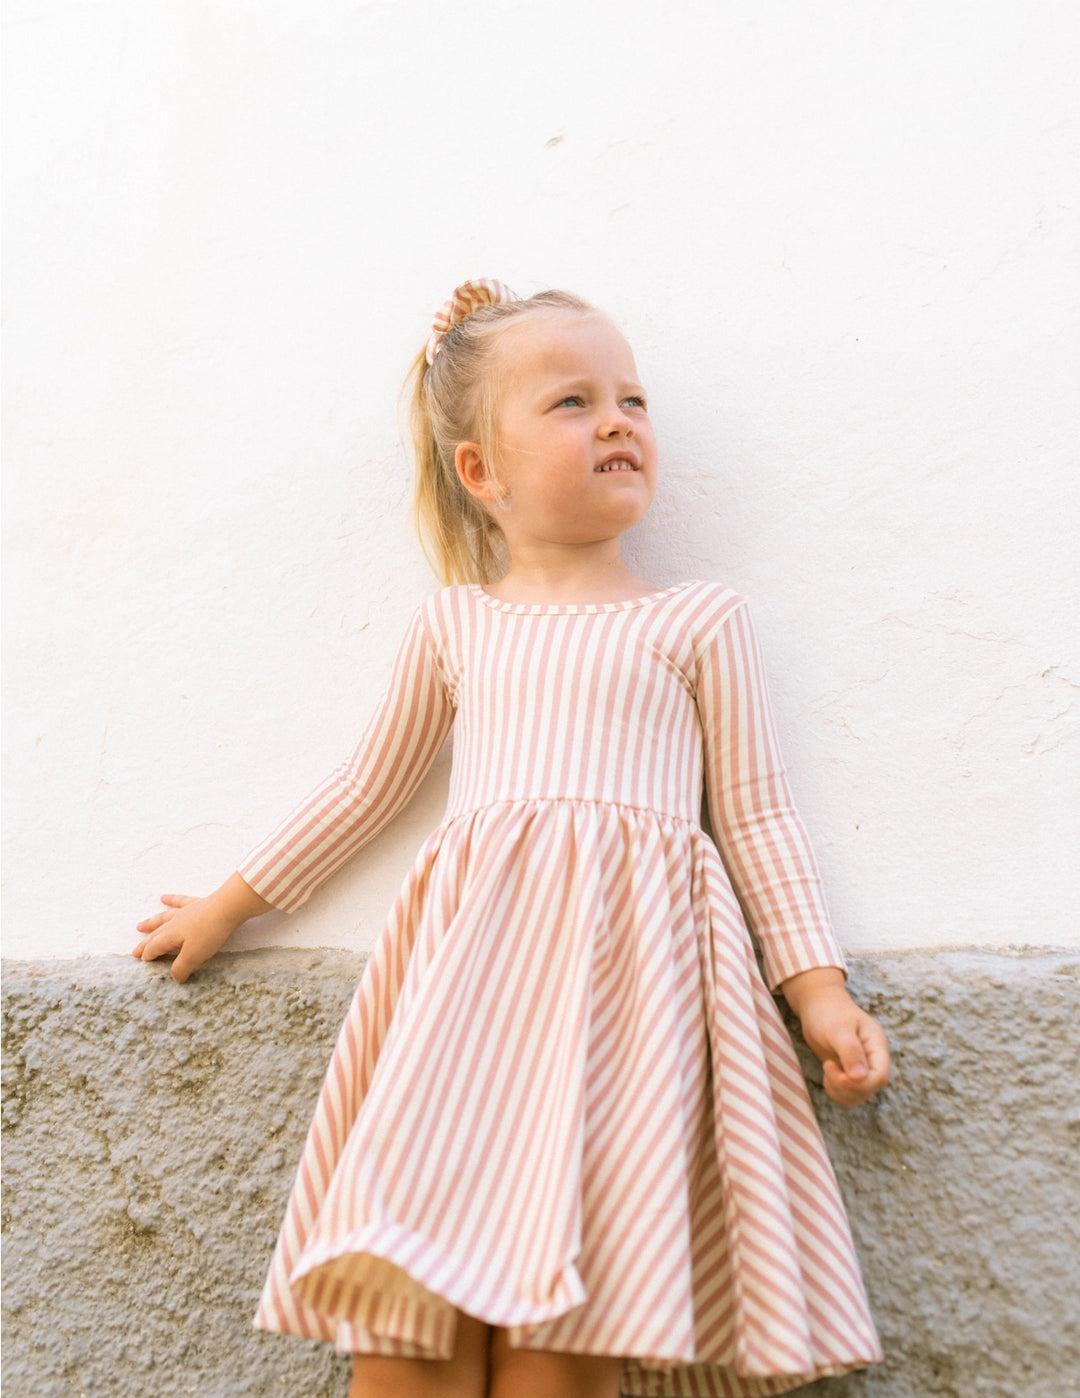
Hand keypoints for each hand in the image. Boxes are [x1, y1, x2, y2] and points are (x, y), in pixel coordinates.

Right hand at [133, 873, 270, 982]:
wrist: (227, 907)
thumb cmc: (210, 933)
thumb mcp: (194, 956)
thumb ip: (181, 968)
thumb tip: (175, 977)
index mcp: (171, 936)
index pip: (155, 947)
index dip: (149, 955)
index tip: (142, 960)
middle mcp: (174, 923)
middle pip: (156, 934)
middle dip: (145, 944)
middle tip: (134, 951)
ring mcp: (185, 912)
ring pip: (163, 918)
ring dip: (152, 923)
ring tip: (140, 925)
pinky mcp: (196, 903)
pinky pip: (180, 901)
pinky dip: (171, 900)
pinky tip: (164, 897)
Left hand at [780, 968, 890, 1107]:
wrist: (817, 1005)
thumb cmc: (828, 1012)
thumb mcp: (838, 1029)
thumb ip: (850, 1051)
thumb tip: (860, 1077)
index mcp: (876, 1046)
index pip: (880, 1076)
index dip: (860, 1083)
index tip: (837, 1073)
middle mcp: (873, 1059)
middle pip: (870, 1089)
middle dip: (847, 1087)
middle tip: (827, 1066)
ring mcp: (862, 1067)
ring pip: (859, 1095)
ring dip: (841, 1091)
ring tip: (827, 1069)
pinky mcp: (849, 1073)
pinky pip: (848, 1094)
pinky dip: (836, 1091)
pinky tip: (828, 1075)